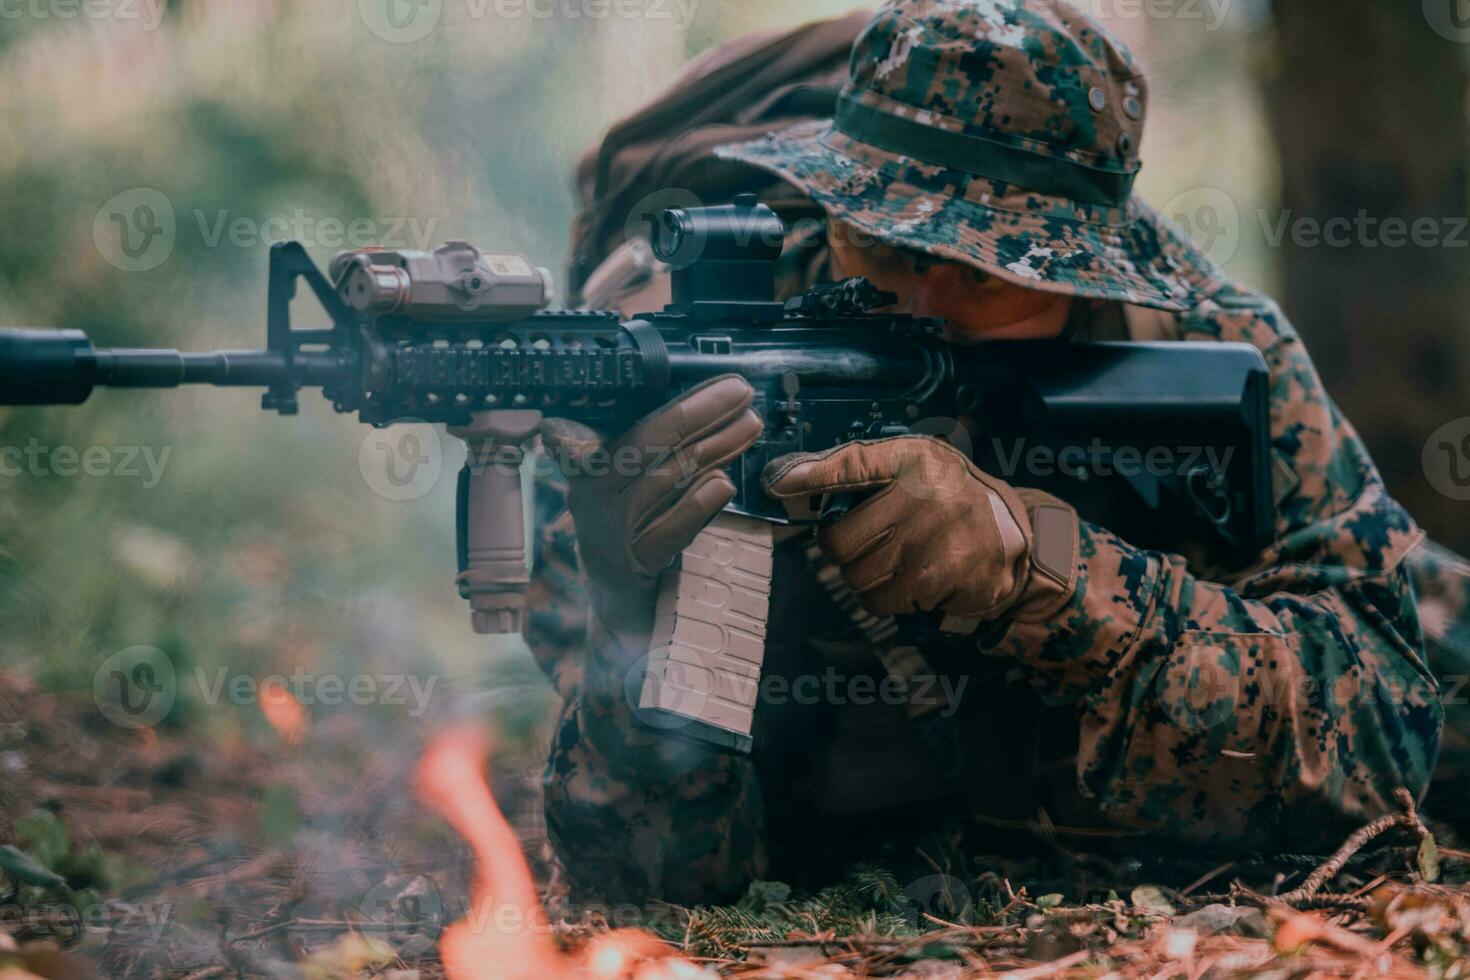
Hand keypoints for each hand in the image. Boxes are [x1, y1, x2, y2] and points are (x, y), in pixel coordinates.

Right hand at [539, 376, 762, 638]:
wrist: (616, 598)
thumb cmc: (625, 521)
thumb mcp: (620, 476)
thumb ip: (647, 439)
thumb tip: (702, 397)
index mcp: (584, 464)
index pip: (610, 419)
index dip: (623, 406)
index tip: (645, 391)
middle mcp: (592, 494)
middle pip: (649, 443)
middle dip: (699, 413)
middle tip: (741, 392)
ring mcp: (613, 530)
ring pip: (666, 479)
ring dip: (713, 448)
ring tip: (750, 424)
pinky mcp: (636, 562)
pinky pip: (669, 530)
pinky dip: (697, 505)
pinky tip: (724, 483)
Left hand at [763, 436, 1077, 625]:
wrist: (1016, 537)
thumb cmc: (949, 498)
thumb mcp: (912, 466)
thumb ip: (856, 468)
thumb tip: (786, 478)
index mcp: (916, 461)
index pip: (853, 466)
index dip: (811, 476)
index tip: (778, 484)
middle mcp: (928, 497)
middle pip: (841, 544)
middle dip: (843, 553)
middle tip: (864, 547)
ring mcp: (940, 543)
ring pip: (860, 581)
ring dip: (867, 580)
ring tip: (895, 563)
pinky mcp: (950, 582)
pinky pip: (891, 604)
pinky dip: (896, 599)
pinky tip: (920, 580)